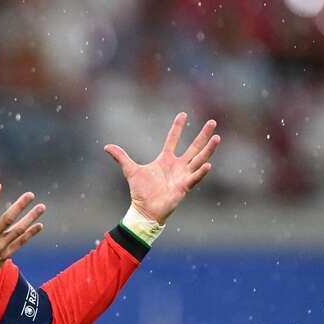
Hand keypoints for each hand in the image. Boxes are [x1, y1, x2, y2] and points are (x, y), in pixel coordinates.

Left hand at [104, 112, 219, 224]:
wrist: (145, 209)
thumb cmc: (140, 192)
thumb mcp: (130, 170)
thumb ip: (121, 157)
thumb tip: (106, 146)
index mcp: (165, 159)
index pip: (173, 139)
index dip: (177, 127)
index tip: (183, 114)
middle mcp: (177, 165)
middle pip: (193, 147)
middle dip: (203, 135)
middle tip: (212, 122)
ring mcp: (183, 175)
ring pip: (199, 159)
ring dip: (208, 149)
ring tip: (217, 138)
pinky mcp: (184, 187)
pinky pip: (195, 177)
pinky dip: (201, 172)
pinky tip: (208, 164)